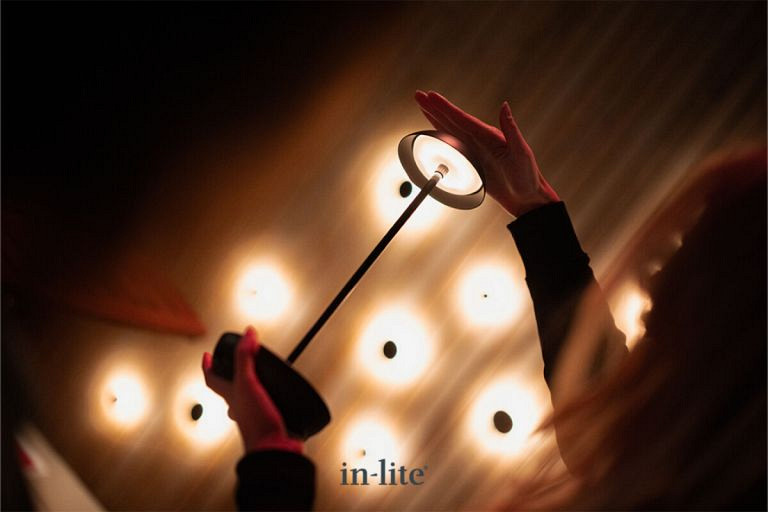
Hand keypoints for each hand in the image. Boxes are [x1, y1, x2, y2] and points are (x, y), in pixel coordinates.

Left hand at [202, 326, 302, 453]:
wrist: (274, 449)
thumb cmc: (256, 421)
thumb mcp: (247, 383)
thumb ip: (245, 358)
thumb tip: (247, 334)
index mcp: (230, 396)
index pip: (212, 379)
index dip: (208, 366)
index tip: (207, 355)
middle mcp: (239, 406)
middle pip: (228, 390)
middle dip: (230, 377)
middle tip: (236, 365)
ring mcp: (254, 415)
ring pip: (247, 400)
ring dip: (253, 389)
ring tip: (262, 378)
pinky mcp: (269, 421)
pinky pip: (266, 408)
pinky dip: (271, 401)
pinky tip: (280, 398)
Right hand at [414, 90, 558, 216]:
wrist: (527, 197)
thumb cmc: (528, 176)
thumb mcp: (521, 152)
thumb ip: (512, 129)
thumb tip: (505, 106)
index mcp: (489, 135)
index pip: (462, 119)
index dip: (445, 108)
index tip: (430, 96)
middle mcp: (480, 139)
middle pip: (452, 120)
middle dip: (434, 108)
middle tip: (418, 94)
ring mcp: (475, 149)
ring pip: (449, 130)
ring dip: (435, 118)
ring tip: (422, 106)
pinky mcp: (473, 160)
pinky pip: (453, 145)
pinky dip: (442, 135)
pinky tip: (435, 130)